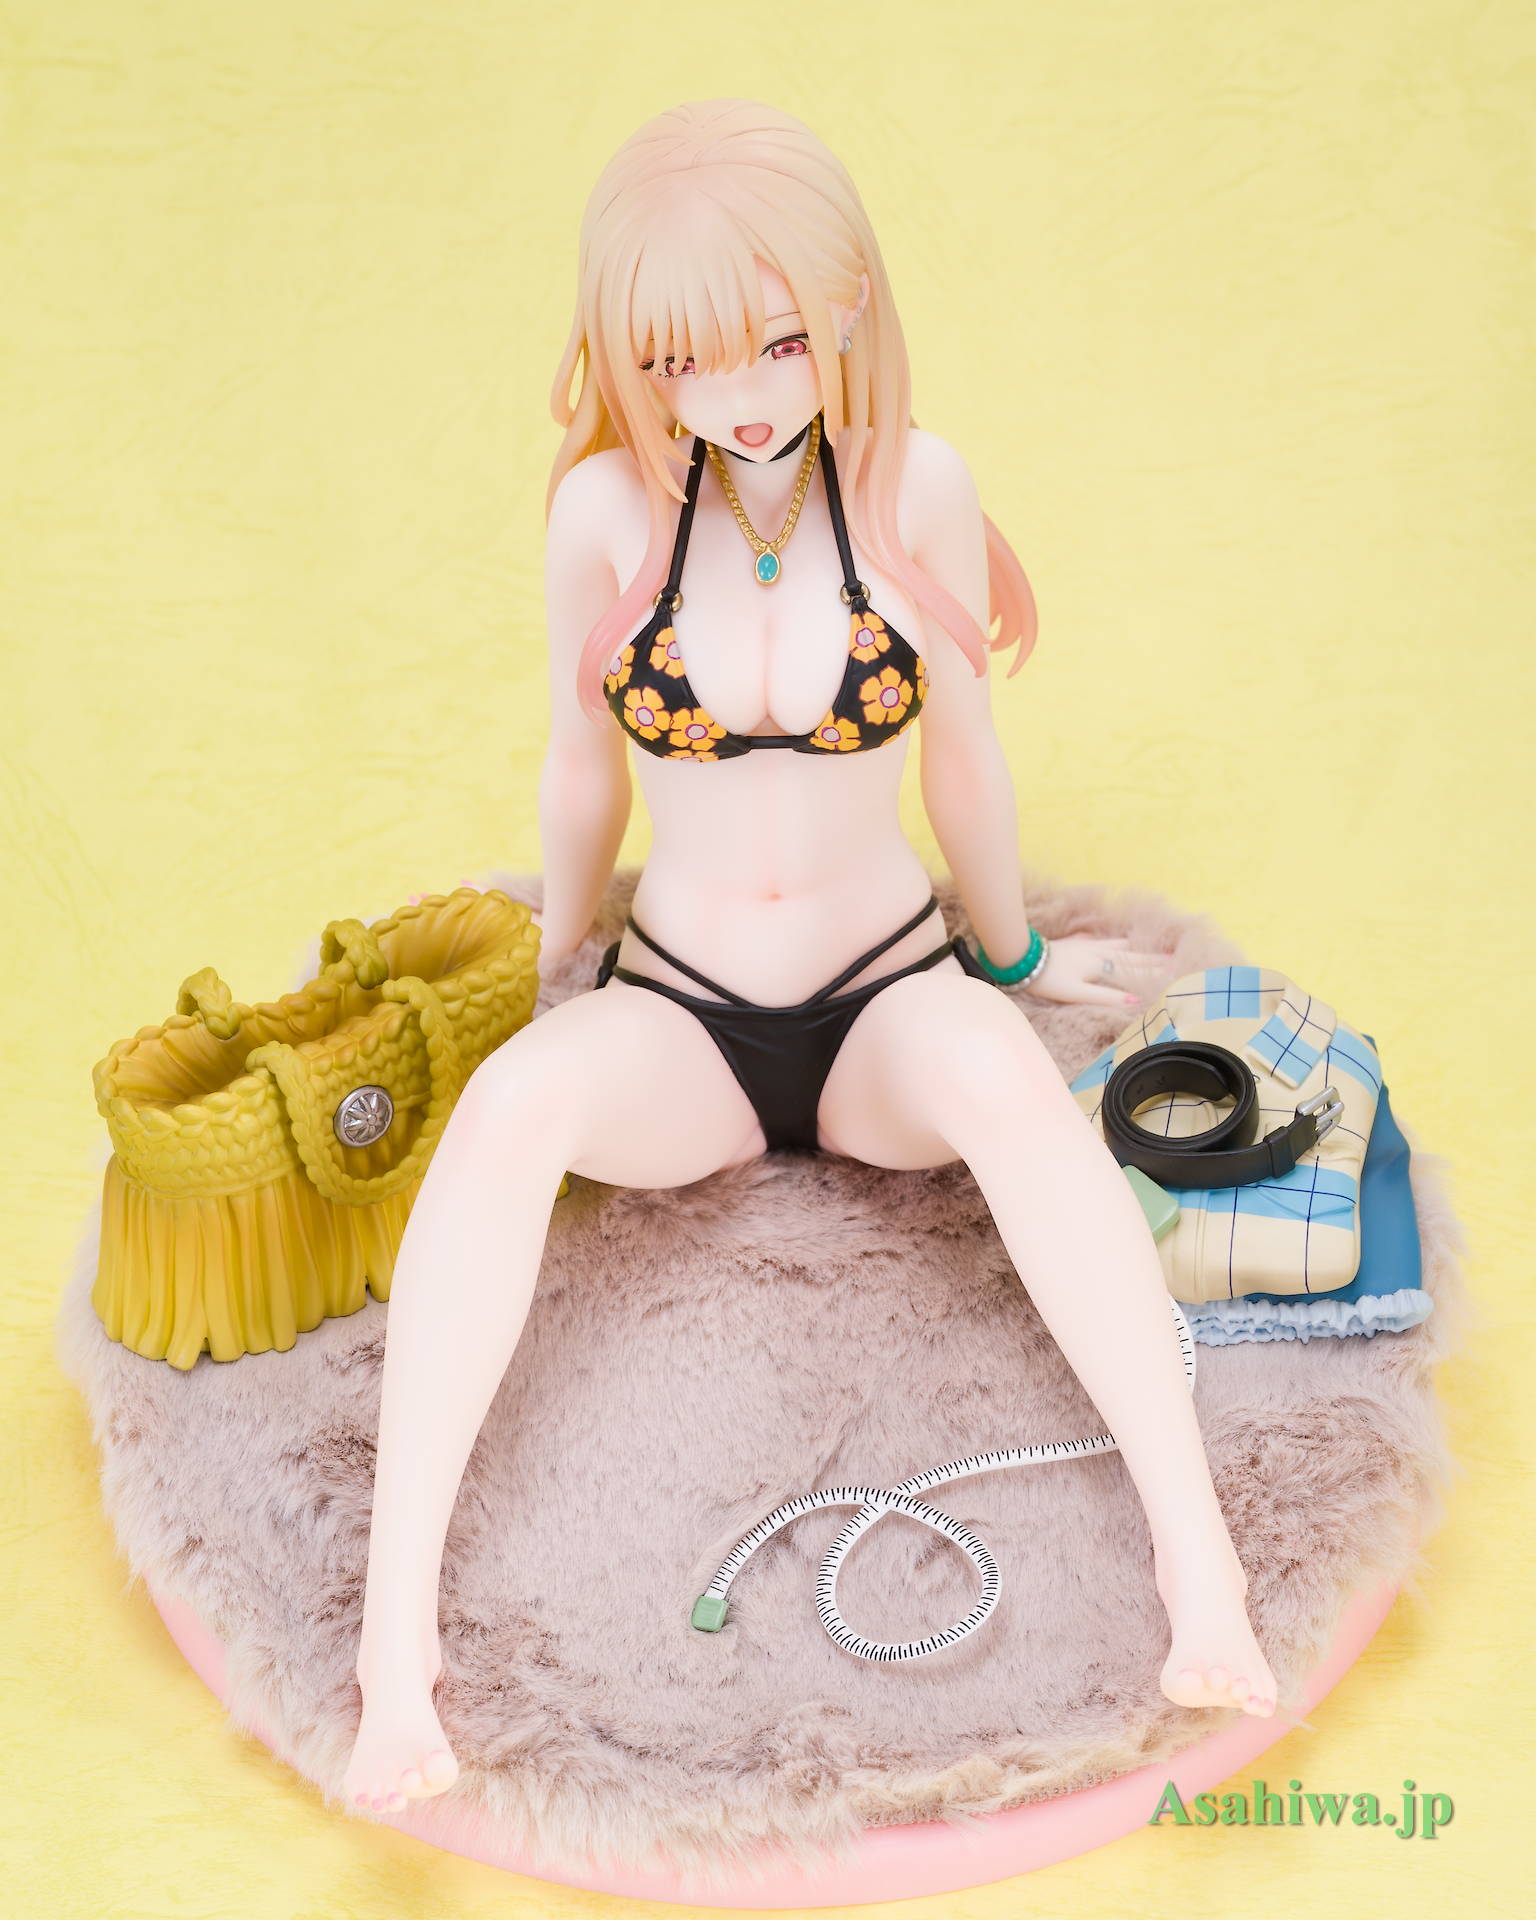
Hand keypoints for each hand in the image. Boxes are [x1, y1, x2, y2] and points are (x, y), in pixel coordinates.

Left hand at [1022, 934, 1174, 1007]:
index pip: (1134, 969)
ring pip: (1116, 946)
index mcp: (1100, 965)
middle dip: (1151, 958)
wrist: (1021, 957)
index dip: (1154, 970)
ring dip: (1134, 949)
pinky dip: (1112, 943)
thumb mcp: (1077, 992)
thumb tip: (1135, 999)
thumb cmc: (1049, 979)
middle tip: (1172, 958)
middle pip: (1130, 956)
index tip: (1176, 969)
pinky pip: (1100, 942)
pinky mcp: (1074, 944)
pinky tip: (1110, 942)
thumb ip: (1106, 995)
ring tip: (1148, 949)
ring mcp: (1085, 946)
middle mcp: (1097, 952)